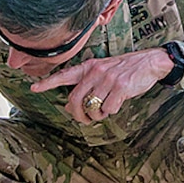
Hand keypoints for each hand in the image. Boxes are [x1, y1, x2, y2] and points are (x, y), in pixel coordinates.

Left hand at [29, 48, 175, 123]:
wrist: (150, 62)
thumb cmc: (125, 69)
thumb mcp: (103, 72)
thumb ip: (86, 86)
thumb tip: (69, 106)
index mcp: (89, 67)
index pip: (64, 75)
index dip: (48, 83)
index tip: (33, 88)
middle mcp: (95, 72)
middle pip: (75, 100)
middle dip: (77, 115)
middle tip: (84, 120)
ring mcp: (107, 79)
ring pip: (92, 108)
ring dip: (97, 115)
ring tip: (104, 111)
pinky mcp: (120, 87)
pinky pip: (108, 109)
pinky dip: (111, 112)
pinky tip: (117, 104)